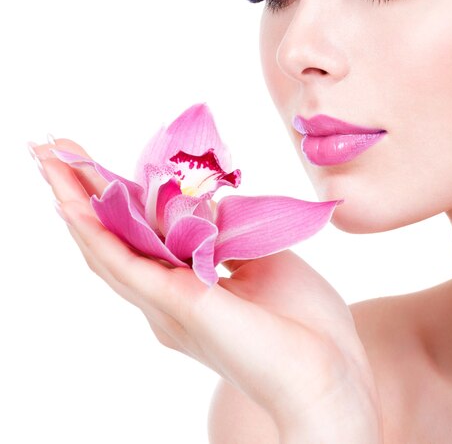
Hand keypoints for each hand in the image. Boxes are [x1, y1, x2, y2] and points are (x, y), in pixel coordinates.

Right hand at [33, 139, 381, 434]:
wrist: (331, 372)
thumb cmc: (304, 323)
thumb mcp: (265, 260)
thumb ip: (228, 234)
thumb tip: (209, 200)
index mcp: (189, 289)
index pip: (142, 235)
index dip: (116, 199)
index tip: (96, 161)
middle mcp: (167, 299)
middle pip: (114, 239)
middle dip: (81, 193)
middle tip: (52, 151)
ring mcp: (167, 306)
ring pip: (108, 249)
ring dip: (75, 203)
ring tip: (48, 163)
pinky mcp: (178, 307)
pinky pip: (126, 266)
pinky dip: (95, 234)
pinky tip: (72, 206)